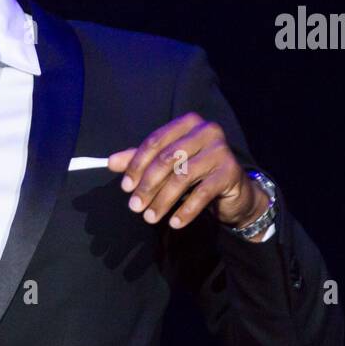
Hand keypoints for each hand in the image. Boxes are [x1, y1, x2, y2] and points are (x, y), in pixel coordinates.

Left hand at [106, 112, 268, 231]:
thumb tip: (110, 163)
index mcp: (188, 123)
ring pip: (182, 177)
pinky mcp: (231, 172)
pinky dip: (186, 210)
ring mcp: (221, 150)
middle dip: (147, 185)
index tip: (125, 187)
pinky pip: (202, 193)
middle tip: (135, 207)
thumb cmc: (195, 172)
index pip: (155, 142)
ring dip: (163, 201)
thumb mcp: (167, 164)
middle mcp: (206, 131)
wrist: (234, 190)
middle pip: (167, 159)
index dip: (137, 165)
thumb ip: (140, 160)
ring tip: (150, 217)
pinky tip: (174, 222)